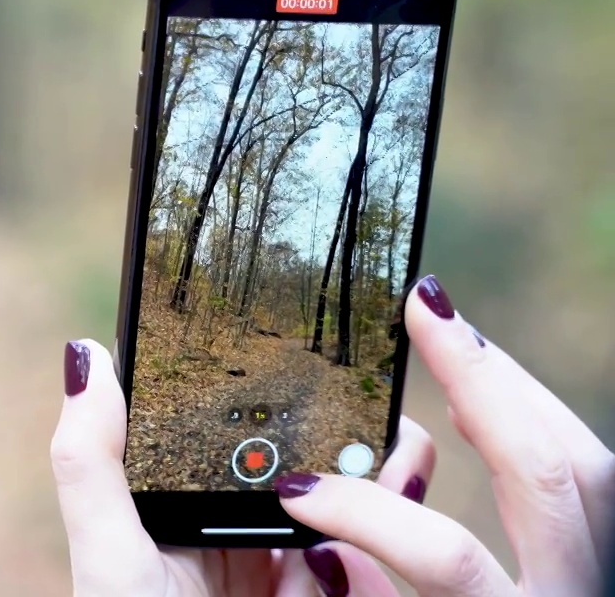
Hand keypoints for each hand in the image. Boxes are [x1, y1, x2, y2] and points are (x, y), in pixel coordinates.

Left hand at [51, 336, 435, 595]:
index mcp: (178, 504)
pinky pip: (356, 571)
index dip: (275, 401)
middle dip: (346, 444)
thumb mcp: (107, 552)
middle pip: (299, 472)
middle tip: (386, 418)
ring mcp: (277, 573)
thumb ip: (91, 460)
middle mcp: (230, 533)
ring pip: (341, 516)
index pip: (232, 438)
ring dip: (377, 489)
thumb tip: (85, 354)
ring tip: (404, 456)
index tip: (319, 362)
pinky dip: (380, 548)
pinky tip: (395, 515)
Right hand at [275, 275, 614, 595]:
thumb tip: (320, 544)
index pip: (448, 558)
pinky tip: (486, 404)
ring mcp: (596, 575)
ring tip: (455, 341)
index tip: (297, 491)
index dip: (369, 515)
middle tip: (424, 311)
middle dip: (482, 380)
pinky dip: (536, 424)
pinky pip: (589, 477)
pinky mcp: (601, 557)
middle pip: (547, 471)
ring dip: (517, 389)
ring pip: (586, 460)